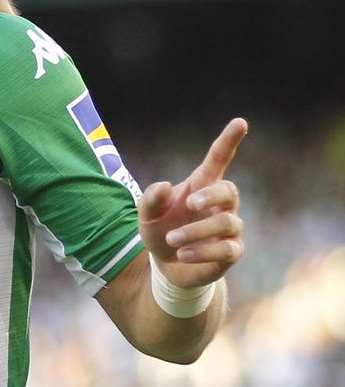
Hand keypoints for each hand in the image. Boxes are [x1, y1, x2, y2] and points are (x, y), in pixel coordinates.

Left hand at [136, 118, 247, 288]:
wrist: (166, 265)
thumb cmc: (160, 230)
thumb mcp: (146, 215)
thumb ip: (150, 199)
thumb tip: (165, 186)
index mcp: (201, 186)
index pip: (219, 160)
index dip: (229, 141)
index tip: (240, 122)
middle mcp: (220, 205)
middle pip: (230, 190)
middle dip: (212, 195)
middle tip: (189, 204)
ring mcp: (230, 228)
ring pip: (227, 223)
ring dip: (196, 231)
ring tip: (172, 239)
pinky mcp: (232, 252)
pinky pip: (227, 249)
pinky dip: (202, 251)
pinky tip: (182, 254)